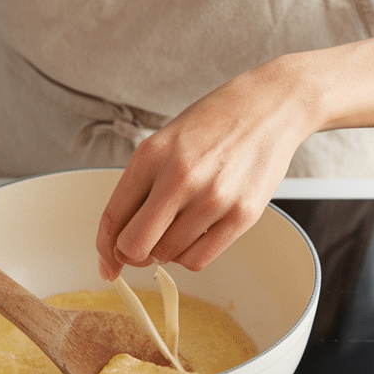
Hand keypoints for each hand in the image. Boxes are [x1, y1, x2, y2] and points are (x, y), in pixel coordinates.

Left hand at [96, 60, 316, 279]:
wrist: (269, 108)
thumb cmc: (213, 125)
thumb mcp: (165, 143)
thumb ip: (140, 187)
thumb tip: (118, 243)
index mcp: (151, 155)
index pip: (113, 217)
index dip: (103, 249)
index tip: (106, 264)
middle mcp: (179, 176)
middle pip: (135, 245)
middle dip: (132, 255)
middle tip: (142, 249)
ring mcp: (212, 197)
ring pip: (168, 256)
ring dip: (166, 251)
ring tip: (180, 226)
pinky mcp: (242, 215)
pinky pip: (199, 260)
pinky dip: (190, 256)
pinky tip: (196, 235)